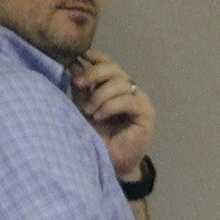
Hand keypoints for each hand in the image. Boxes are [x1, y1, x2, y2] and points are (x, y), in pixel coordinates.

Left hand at [72, 49, 154, 180]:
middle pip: (114, 69)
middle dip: (94, 74)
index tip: (81, 56)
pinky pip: (128, 100)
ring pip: (120, 83)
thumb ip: (81, 88)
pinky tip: (100, 115)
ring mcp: (140, 100)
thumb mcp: (84, 109)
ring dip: (100, 95)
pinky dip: (111, 106)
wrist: (110, 163)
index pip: (108, 64)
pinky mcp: (146, 113)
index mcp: (115, 86)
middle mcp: (129, 90)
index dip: (96, 57)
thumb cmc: (98, 138)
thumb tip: (73, 65)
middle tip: (79, 83)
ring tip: (90, 111)